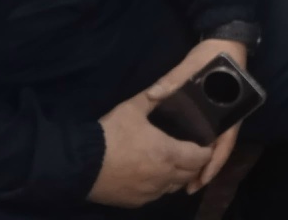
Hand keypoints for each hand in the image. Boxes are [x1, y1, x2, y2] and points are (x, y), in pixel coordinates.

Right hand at [88, 83, 215, 205]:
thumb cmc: (111, 134)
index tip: (205, 142)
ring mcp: (150, 192)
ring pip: (174, 187)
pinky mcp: (135, 202)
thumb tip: (165, 85)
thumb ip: (154, 95)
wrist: (80, 164)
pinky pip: (156, 195)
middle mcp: (164, 176)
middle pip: (190, 174)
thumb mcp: (132, 108)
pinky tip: (153, 175)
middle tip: (191, 151)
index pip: (201, 157)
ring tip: (173, 162)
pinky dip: (160, 186)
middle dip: (195, 163)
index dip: (207, 150)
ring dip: (178, 176)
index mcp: (168, 153)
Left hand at [144, 39, 248, 195]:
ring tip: (186, 179)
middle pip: (219, 149)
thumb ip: (174, 79)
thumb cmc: (213, 54)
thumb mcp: (194, 65)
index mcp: (228, 109)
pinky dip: (198, 147)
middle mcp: (227, 116)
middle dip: (205, 169)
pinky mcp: (212, 109)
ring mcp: (220, 113)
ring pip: (214, 144)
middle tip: (189, 187)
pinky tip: (185, 154)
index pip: (225, 142)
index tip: (202, 179)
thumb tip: (152, 95)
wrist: (225, 39)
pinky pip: (207, 133)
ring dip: (202, 161)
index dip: (214, 163)